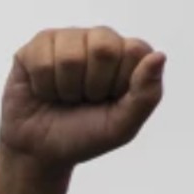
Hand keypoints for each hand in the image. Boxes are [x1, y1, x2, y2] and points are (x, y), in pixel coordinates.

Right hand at [0, 27, 164, 167]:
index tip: (108, 100)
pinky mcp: (34, 48)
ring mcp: (66, 40)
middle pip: (103, 49)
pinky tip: (43, 91)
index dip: (118, 84)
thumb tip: (159, 56)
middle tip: (84, 99)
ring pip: (69, 57)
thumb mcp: (122, 126)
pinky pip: (40, 59)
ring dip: (64, 89)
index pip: (133, 51)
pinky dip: (42, 86)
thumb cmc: (84, 136)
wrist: (40, 153)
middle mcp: (99, 40)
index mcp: (128, 54)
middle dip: (91, 87)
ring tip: (63, 97)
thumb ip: (146, 94)